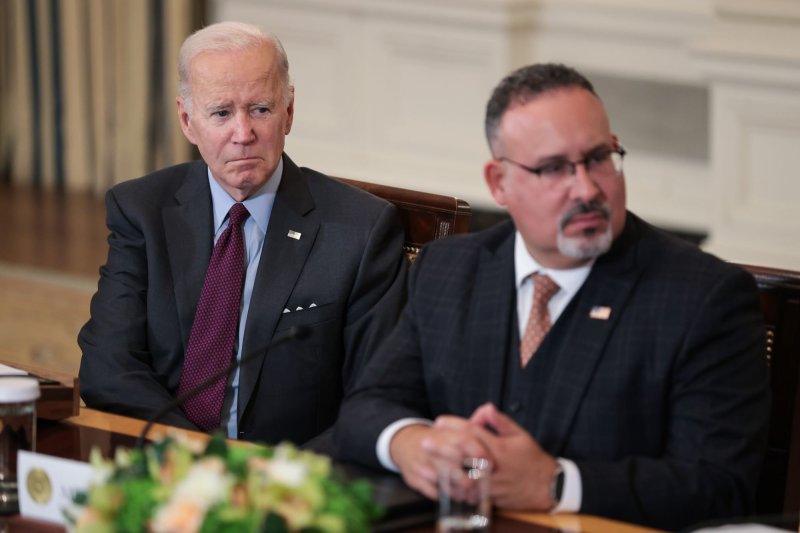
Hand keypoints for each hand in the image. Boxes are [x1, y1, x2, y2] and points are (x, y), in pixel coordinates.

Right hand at [389, 421, 490, 499]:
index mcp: (445, 435)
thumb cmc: (437, 440)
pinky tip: (457, 497)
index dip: (479, 453)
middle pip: (454, 465)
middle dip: (470, 480)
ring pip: (444, 482)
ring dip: (460, 492)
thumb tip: (494, 450)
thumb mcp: (451, 431)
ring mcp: (422, 464)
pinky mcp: (415, 479)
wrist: (404, 442)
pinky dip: (447, 496)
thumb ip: (473, 436)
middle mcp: (432, 449)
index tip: (491, 466)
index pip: (464, 441)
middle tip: (482, 488)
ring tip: (471, 496)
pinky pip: (433, 492)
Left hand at [439, 402, 558, 510]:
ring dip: (443, 469)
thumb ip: (500, 421)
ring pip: (462, 476)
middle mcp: (493, 465)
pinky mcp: (489, 497)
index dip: (454, 426)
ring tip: (427, 462)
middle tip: (424, 441)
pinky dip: (454, 488)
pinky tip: (441, 483)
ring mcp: (490, 483)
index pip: (472, 433)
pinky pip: (468, 493)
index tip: (440, 421)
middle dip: (442, 447)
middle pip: (462, 455)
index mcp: (499, 447)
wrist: (548, 487)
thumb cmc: (532, 458)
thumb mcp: (520, 435)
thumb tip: (484, 407)